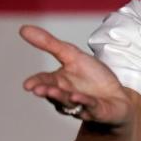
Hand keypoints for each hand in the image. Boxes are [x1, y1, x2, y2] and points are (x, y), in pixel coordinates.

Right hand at [19, 25, 136, 126]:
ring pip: (69, 103)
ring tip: (54, 91)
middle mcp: (67, 96)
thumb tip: (23, 28)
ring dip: (61, 97)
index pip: (44, 81)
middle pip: (55, 94)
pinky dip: (84, 102)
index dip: (36, 82)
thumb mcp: (72, 55)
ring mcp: (81, 106)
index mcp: (59, 82)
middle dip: (46, 91)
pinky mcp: (98, 111)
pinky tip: (77, 97)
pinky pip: (90, 107)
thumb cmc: (93, 77)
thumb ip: (49, 44)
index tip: (27, 85)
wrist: (117, 96)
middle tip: (37, 89)